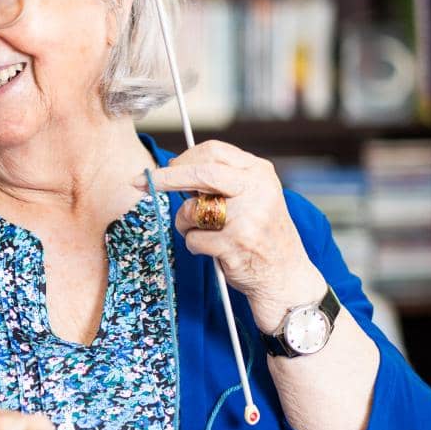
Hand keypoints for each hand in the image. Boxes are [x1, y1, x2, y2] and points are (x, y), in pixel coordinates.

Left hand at [139, 140, 326, 330]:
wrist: (287, 278)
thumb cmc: (262, 236)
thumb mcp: (254, 198)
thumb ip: (222, 182)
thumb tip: (176, 170)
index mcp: (260, 173)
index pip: (213, 151)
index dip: (182, 159)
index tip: (163, 168)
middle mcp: (257, 190)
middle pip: (199, 171)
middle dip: (166, 178)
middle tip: (142, 183)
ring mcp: (247, 217)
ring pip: (190, 210)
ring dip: (185, 225)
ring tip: (205, 234)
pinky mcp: (235, 243)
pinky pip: (193, 239)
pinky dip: (196, 247)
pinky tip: (217, 252)